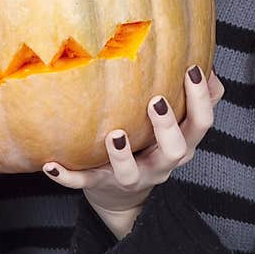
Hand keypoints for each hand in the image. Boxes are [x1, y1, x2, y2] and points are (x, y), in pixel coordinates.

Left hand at [42, 64, 224, 233]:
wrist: (124, 194)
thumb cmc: (153, 143)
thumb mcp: (178, 124)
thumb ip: (194, 95)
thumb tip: (204, 59)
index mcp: (182, 143)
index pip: (201, 123)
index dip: (201, 99)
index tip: (192, 69)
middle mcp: (161, 163)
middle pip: (175, 150)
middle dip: (167, 127)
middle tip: (156, 101)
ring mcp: (131, 176)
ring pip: (130, 173)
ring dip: (122, 155)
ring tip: (114, 135)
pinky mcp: (100, 184)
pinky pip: (84, 183)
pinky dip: (67, 176)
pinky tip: (50, 165)